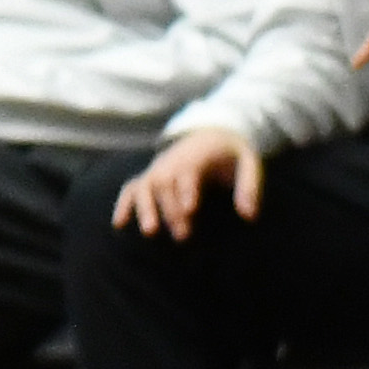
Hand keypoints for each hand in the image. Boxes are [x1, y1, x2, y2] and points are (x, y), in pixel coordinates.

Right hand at [109, 126, 260, 234]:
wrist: (211, 132)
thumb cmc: (232, 153)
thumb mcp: (249, 162)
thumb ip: (250, 187)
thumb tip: (249, 216)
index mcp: (198, 155)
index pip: (189, 170)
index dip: (187, 188)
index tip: (190, 209)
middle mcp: (173, 160)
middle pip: (165, 181)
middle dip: (170, 208)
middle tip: (183, 236)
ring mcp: (160, 168)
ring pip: (145, 184)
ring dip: (145, 207)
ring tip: (150, 231)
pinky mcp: (152, 177)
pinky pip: (132, 187)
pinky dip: (124, 203)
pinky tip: (119, 224)